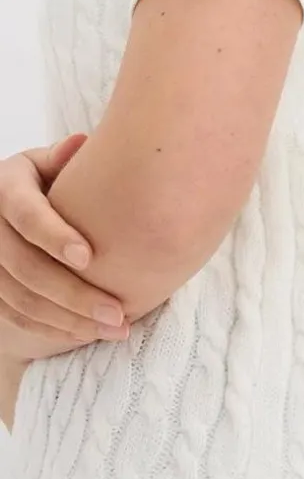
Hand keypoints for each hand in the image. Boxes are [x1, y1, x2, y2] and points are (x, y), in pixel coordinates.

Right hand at [0, 133, 129, 363]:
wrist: (14, 205)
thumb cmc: (48, 180)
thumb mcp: (49, 163)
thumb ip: (64, 159)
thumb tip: (80, 143)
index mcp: (5, 187)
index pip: (25, 214)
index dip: (53, 236)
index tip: (89, 257)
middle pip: (24, 267)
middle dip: (73, 294)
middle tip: (117, 313)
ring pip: (19, 300)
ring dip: (68, 321)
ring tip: (114, 329)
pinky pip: (15, 316)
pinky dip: (51, 329)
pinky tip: (87, 334)